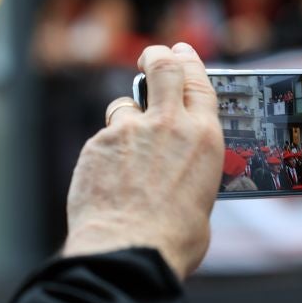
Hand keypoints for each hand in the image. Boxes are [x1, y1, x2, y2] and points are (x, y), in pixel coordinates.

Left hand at [62, 42, 223, 279]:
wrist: (129, 251)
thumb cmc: (174, 237)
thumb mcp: (203, 198)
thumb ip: (191, 173)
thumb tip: (181, 178)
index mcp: (203, 137)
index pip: (199, 81)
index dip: (189, 61)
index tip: (180, 52)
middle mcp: (168, 125)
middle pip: (162, 68)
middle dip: (156, 56)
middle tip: (151, 56)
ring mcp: (129, 131)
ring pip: (123, 105)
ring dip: (126, 118)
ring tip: (126, 149)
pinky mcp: (98, 145)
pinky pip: (103, 139)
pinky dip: (106, 153)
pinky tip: (109, 181)